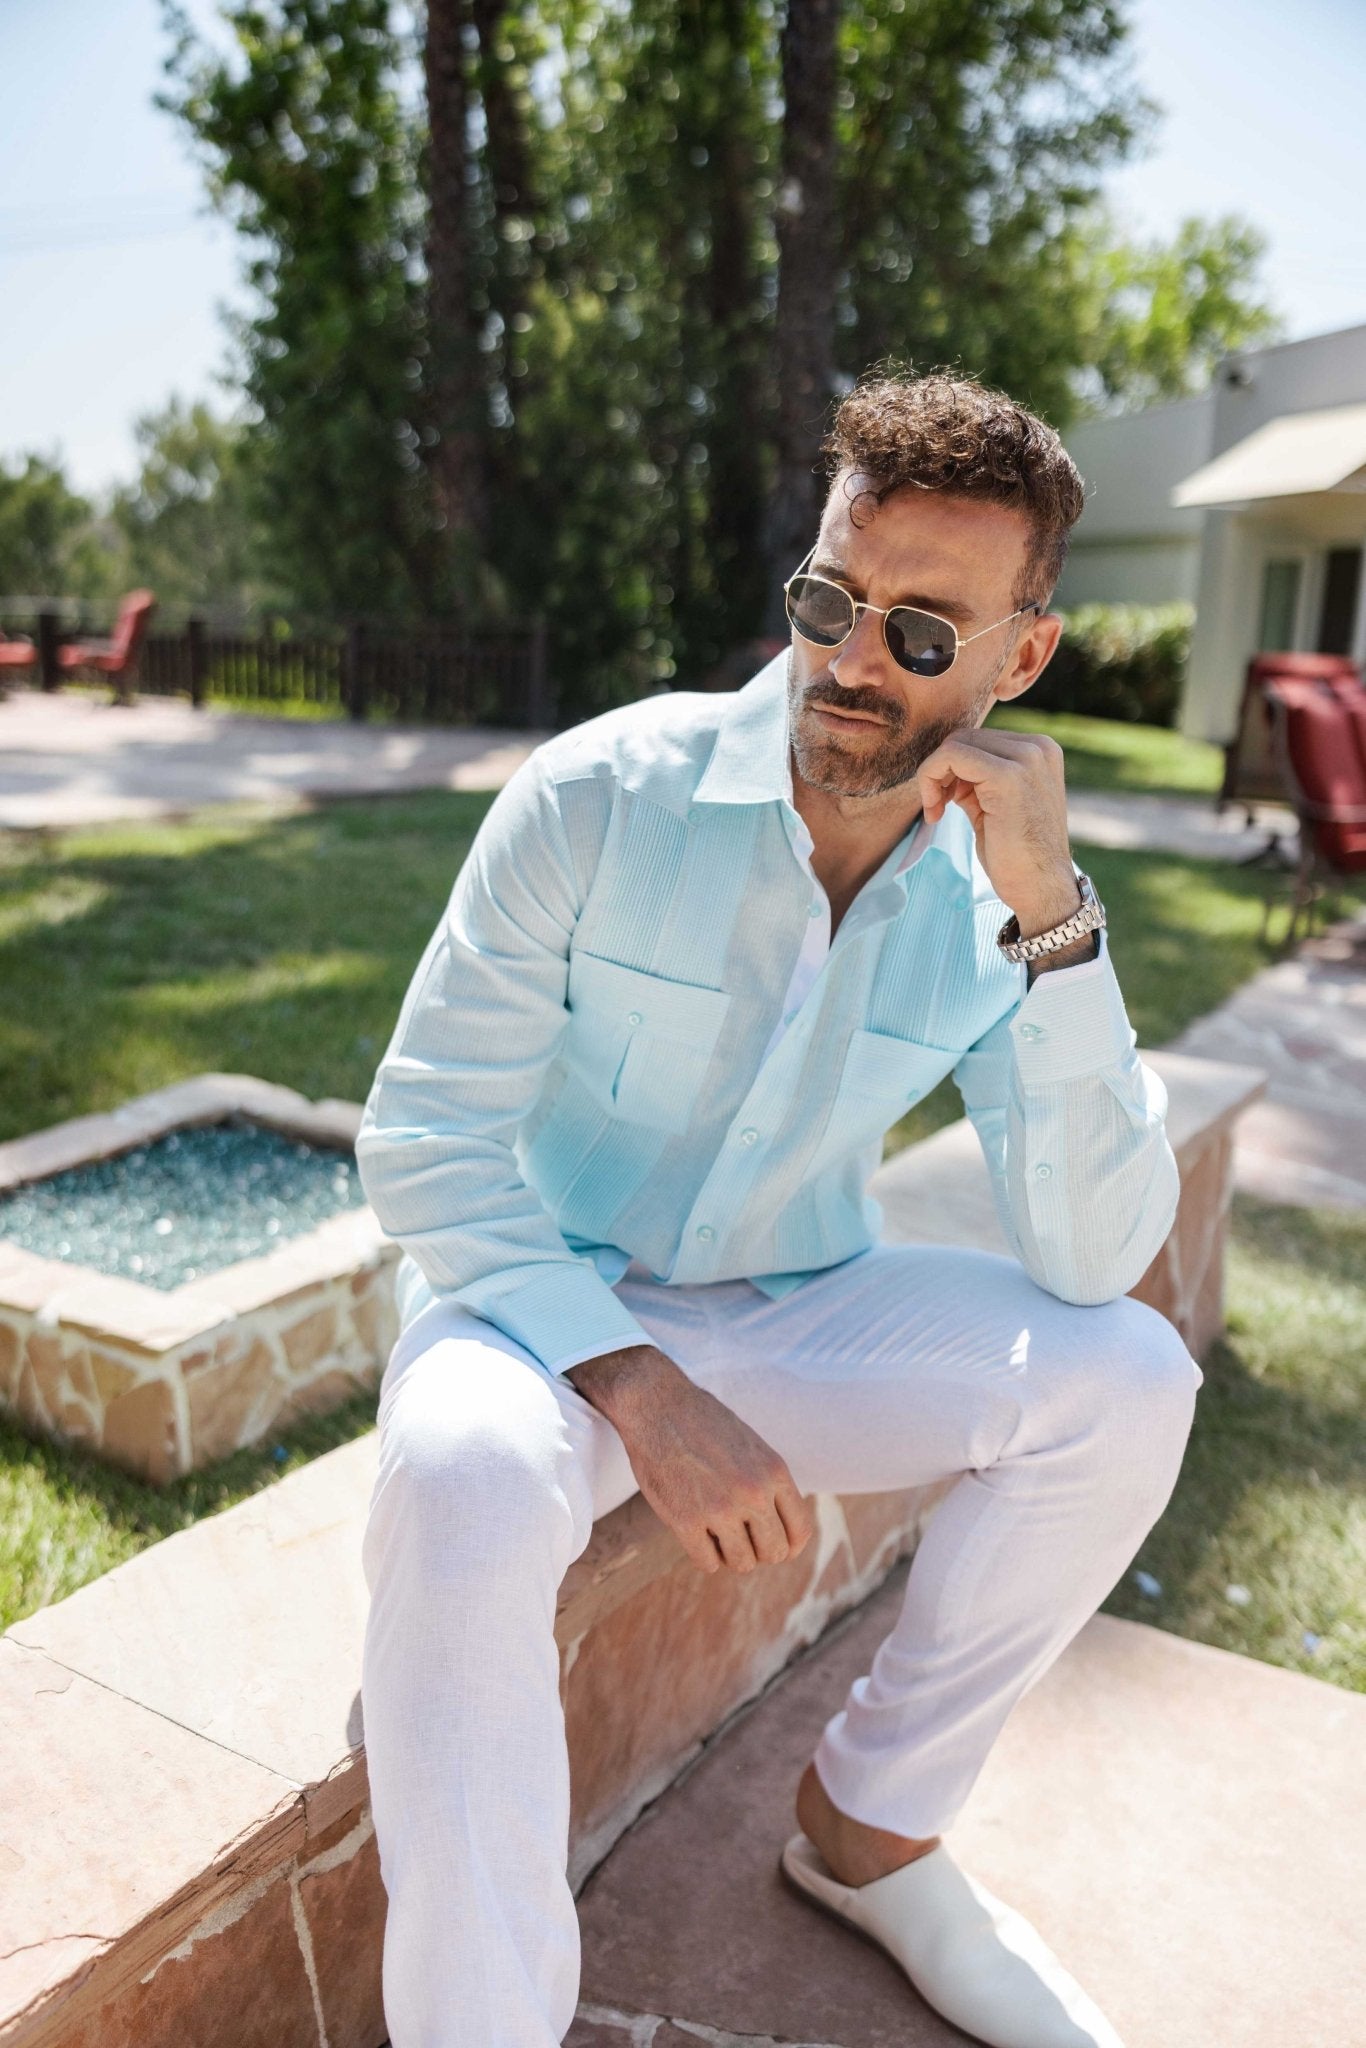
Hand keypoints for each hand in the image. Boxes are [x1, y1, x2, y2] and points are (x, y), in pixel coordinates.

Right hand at [567, 1346, 815, 1574]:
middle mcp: (753, 1493)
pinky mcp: (685, 1520)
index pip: (800, 1530)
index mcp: (774, 1472)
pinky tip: (698, 1538)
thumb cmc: (703, 1424)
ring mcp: (719, 1509)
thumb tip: (780, 1527)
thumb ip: (769, 1483)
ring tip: (717, 1536)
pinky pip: (708, 1562)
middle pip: (774, 1552)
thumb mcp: (753, 1447)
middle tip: (741, 1539)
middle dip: (759, 1552)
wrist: (657, 1405)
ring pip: (742, 1563)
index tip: (777, 1548)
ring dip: (730, 1555)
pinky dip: (705, 1556)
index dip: (790, 1547)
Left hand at [916, 727, 1080, 930]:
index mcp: (1040, 751)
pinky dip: (930, 779)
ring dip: (932, 776)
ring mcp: (1026, 758)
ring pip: (955, 743)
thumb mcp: (995, 805)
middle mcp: (1037, 747)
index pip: (977, 738)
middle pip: (964, 737)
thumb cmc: (1016, 856)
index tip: (945, 802)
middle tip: (937, 808)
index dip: (951, 768)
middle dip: (940, 771)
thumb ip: (977, 779)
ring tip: (937, 810)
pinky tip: (936, 812)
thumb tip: (945, 762)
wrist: (1041, 889)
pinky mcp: (1007, 776)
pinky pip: (951, 756)